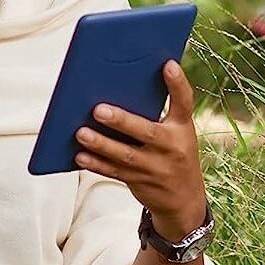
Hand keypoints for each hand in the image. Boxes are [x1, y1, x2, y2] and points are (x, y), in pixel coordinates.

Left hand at [73, 59, 208, 237]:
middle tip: (98, 110)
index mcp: (182, 128)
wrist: (184, 199)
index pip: (184, 102)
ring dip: (101, 144)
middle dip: (122, 121)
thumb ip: (158, 113)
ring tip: (80, 133)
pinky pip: (114, 172)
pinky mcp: (139, 182)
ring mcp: (156, 168)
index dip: (178, 83)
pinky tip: (80, 155)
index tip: (168, 65)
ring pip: (125, 156)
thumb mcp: (176, 132)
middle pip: (146, 132)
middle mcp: (172, 147)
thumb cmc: (174, 153)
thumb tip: (121, 85)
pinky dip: (95, 164)